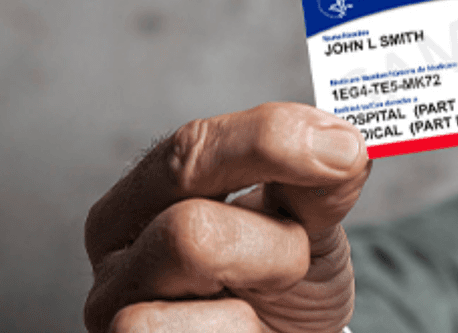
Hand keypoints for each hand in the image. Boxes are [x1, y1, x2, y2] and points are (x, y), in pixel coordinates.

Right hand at [83, 103, 370, 331]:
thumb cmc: (287, 283)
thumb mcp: (308, 220)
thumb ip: (318, 178)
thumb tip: (342, 144)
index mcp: (148, 194)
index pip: (194, 148)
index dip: (272, 143)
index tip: (345, 150)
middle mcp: (117, 250)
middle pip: (190, 229)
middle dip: (274, 249)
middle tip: (297, 264)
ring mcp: (112, 310)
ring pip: (188, 286)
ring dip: (259, 295)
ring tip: (264, 307)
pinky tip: (245, 331)